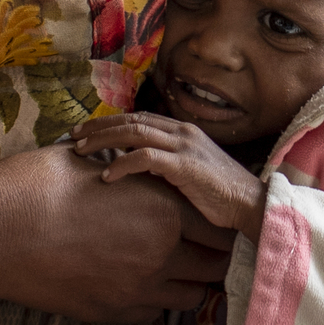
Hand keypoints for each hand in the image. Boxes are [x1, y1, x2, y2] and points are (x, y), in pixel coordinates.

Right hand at [0, 144, 233, 322]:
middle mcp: (161, 253)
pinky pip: (155, 313)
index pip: (219, 225)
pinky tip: (137, 281)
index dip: (217, 220)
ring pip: (191, 296)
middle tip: (197, 244)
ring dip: (188, 280)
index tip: (210, 217)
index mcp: (163, 208)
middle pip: (216, 265)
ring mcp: (137, 290)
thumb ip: (126, 170)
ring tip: (170, 265)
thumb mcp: (88, 162)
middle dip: (212, 254)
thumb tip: (130, 162)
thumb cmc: (34, 186)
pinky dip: (156, 299)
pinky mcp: (111, 313)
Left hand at [68, 114, 265, 240]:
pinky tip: (107, 176)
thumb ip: (164, 165)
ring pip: (134, 134)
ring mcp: (184, 147)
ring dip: (104, 141)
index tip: (85, 132)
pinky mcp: (185, 166)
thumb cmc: (219, 196)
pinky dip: (123, 165)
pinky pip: (146, 158)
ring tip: (81, 151)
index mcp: (182, 132)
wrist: (250, 205)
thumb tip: (133, 168)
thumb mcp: (188, 173)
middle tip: (73, 137)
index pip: (138, 119)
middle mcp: (182, 133)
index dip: (108, 123)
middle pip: (131, 121)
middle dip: (99, 127)